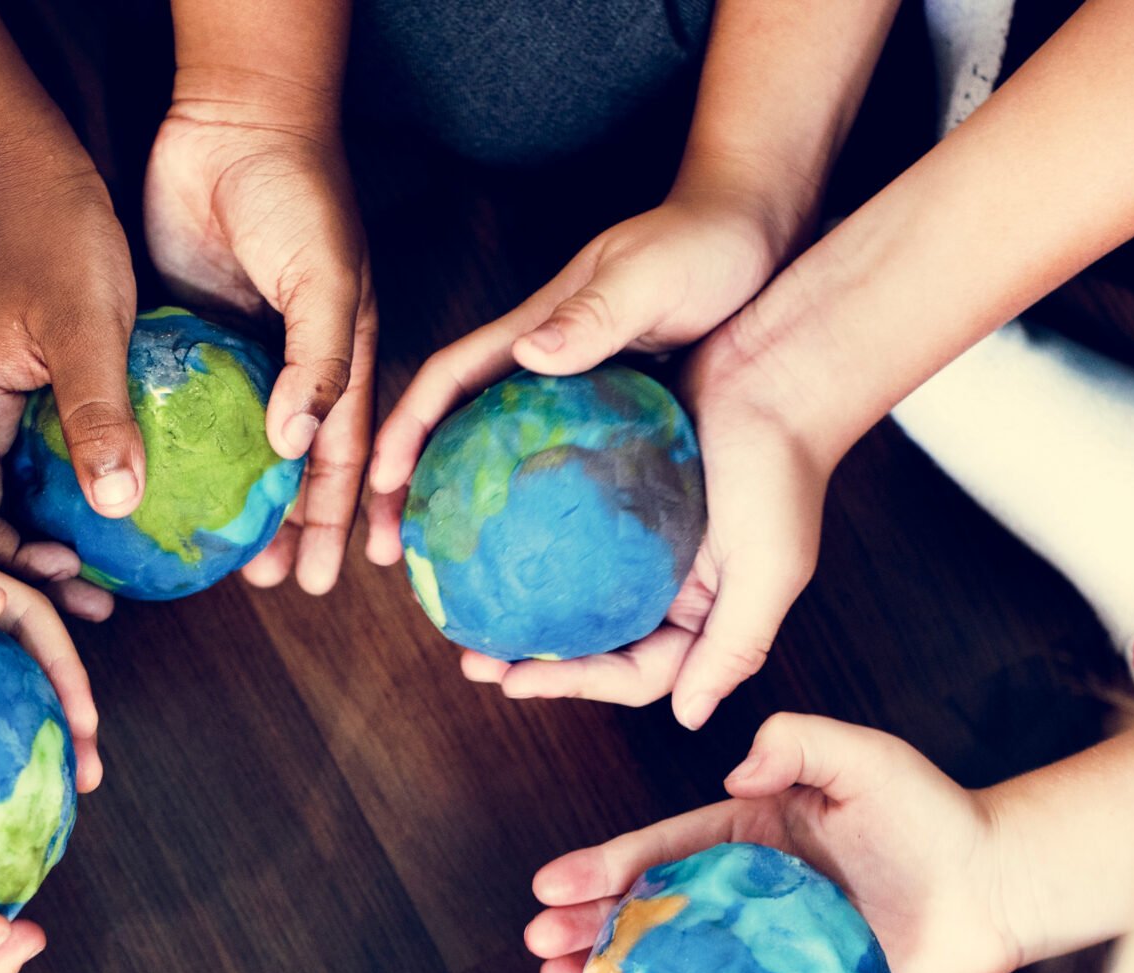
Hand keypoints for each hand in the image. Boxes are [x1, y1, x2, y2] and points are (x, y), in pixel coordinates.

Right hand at [0, 165, 140, 622]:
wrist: (25, 161)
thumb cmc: (51, 230)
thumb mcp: (85, 324)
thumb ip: (96, 412)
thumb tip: (113, 504)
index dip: (6, 559)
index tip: (68, 573)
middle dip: (30, 570)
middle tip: (97, 604)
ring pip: (5, 496)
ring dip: (48, 539)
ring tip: (107, 577)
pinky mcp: (11, 390)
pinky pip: (28, 463)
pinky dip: (61, 497)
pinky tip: (109, 512)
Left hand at [144, 89, 376, 594]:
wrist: (232, 120)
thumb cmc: (299, 195)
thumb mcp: (325, 280)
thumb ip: (320, 363)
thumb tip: (296, 446)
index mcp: (336, 360)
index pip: (341, 460)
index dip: (335, 520)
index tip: (320, 579)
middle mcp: (287, 366)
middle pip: (286, 469)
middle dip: (281, 528)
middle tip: (264, 584)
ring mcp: (234, 352)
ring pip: (230, 448)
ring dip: (225, 502)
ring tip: (209, 554)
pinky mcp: (181, 332)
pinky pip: (176, 404)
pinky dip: (170, 447)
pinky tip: (152, 485)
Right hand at [365, 195, 781, 647]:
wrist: (755, 234)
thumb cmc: (704, 244)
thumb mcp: (651, 275)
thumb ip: (594, 314)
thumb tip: (528, 352)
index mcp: (534, 332)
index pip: (448, 381)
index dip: (404, 429)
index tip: (378, 483)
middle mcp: (542, 368)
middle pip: (453, 432)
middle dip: (409, 490)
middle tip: (385, 555)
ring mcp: (574, 396)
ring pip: (498, 461)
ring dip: (462, 514)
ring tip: (445, 578)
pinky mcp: (612, 418)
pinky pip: (557, 474)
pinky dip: (533, 516)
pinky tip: (541, 564)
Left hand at [453, 355, 835, 725]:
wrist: (778, 364)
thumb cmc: (782, 467)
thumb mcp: (769, 568)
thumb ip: (734, 646)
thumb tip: (688, 718)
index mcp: (702, 615)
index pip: (635, 673)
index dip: (575, 685)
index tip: (514, 683)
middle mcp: (668, 587)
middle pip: (593, 641)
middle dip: (533, 659)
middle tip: (474, 659)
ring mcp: (640, 541)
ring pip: (571, 590)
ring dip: (519, 605)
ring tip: (465, 609)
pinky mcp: (616, 491)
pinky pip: (563, 526)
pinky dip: (528, 539)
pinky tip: (486, 540)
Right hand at [523, 713, 1021, 972]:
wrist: (1000, 887)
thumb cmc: (935, 815)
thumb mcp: (866, 757)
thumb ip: (799, 743)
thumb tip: (734, 771)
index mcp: (743, 835)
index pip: (658, 849)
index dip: (600, 867)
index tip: (548, 886)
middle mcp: (741, 894)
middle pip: (645, 911)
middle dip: (585, 928)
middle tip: (537, 951)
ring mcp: (762, 948)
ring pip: (669, 964)